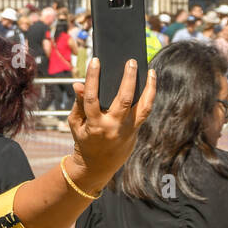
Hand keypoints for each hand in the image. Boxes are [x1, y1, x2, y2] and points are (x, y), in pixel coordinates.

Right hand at [65, 57, 155, 189]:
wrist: (97, 167)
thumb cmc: (84, 140)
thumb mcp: (75, 123)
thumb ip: (79, 103)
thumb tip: (79, 83)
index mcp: (94, 124)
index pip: (92, 97)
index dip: (92, 77)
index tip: (95, 60)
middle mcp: (113, 126)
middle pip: (124, 99)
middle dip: (128, 79)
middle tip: (131, 61)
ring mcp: (127, 129)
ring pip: (142, 106)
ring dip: (148, 87)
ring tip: (150, 70)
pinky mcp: (135, 131)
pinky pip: (146, 111)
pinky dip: (150, 95)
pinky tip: (151, 81)